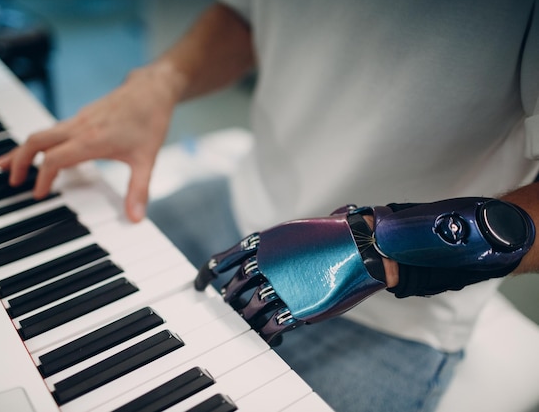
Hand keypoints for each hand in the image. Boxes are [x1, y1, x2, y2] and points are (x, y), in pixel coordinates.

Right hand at [0, 63, 183, 221]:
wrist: (152, 89)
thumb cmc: (150, 120)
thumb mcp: (147, 159)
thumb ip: (139, 190)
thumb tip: (136, 218)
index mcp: (91, 139)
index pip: (54, 160)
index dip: (42, 178)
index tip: (39, 195)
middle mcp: (79, 127)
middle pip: (36, 141)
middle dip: (19, 160)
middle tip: (11, 181)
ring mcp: (78, 119)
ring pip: (42, 133)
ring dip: (24, 150)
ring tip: (10, 166)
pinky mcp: (82, 116)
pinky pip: (53, 130)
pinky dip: (41, 143)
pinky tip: (43, 154)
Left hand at [194, 208, 394, 344]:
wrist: (365, 246)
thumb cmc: (335, 234)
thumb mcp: (297, 230)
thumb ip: (275, 245)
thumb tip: (262, 251)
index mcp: (263, 242)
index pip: (223, 261)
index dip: (206, 274)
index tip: (199, 285)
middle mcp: (266, 264)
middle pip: (234, 289)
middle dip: (230, 300)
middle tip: (233, 306)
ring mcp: (280, 287)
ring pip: (249, 311)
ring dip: (247, 319)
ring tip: (251, 323)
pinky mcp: (297, 308)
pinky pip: (270, 326)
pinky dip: (267, 333)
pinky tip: (270, 335)